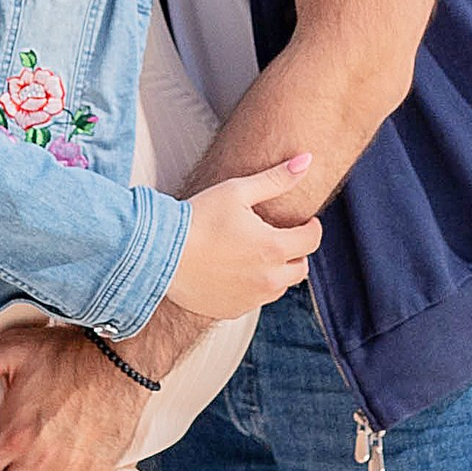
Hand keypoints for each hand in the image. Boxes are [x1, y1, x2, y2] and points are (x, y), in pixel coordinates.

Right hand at [168, 160, 321, 319]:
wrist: (159, 252)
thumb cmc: (197, 218)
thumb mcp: (237, 191)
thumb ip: (276, 178)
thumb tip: (307, 160)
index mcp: (273, 247)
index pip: (312, 240)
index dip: (311, 226)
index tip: (304, 221)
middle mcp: (268, 279)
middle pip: (301, 267)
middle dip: (295, 251)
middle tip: (278, 236)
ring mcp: (251, 299)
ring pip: (281, 286)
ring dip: (277, 270)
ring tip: (256, 252)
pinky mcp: (234, 310)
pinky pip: (256, 300)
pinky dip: (254, 286)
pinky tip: (237, 270)